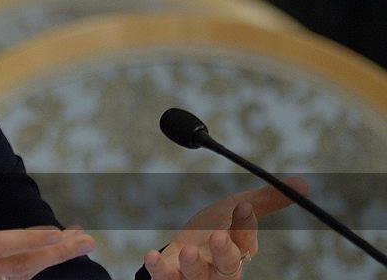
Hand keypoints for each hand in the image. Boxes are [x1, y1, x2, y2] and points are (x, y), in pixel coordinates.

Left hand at [143, 176, 307, 278]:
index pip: (247, 241)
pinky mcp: (172, 276)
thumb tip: (302, 183)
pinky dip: (160, 269)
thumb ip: (266, 199)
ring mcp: (197, 275)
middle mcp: (221, 267)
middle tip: (218, 236)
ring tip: (188, 251)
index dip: (246, 226)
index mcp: (240, 248)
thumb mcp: (238, 208)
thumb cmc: (218, 226)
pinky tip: (152, 255)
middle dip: (224, 253)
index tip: (243, 207)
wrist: (187, 246)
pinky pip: (167, 278)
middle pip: (228, 267)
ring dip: (193, 266)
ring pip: (199, 277)